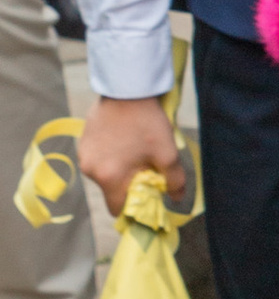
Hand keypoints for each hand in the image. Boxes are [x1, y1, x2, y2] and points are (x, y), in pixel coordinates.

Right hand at [78, 95, 183, 217]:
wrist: (127, 89)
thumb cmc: (147, 122)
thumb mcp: (167, 153)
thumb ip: (174, 180)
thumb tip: (176, 199)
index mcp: (109, 177)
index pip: (117, 209)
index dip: (134, 207)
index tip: (148, 197)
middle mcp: (90, 170)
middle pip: (112, 191)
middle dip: (129, 185)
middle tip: (147, 168)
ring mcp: (83, 155)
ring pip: (105, 174)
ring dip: (120, 170)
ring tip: (136, 150)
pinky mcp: (83, 142)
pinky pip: (98, 159)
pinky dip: (111, 157)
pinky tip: (124, 140)